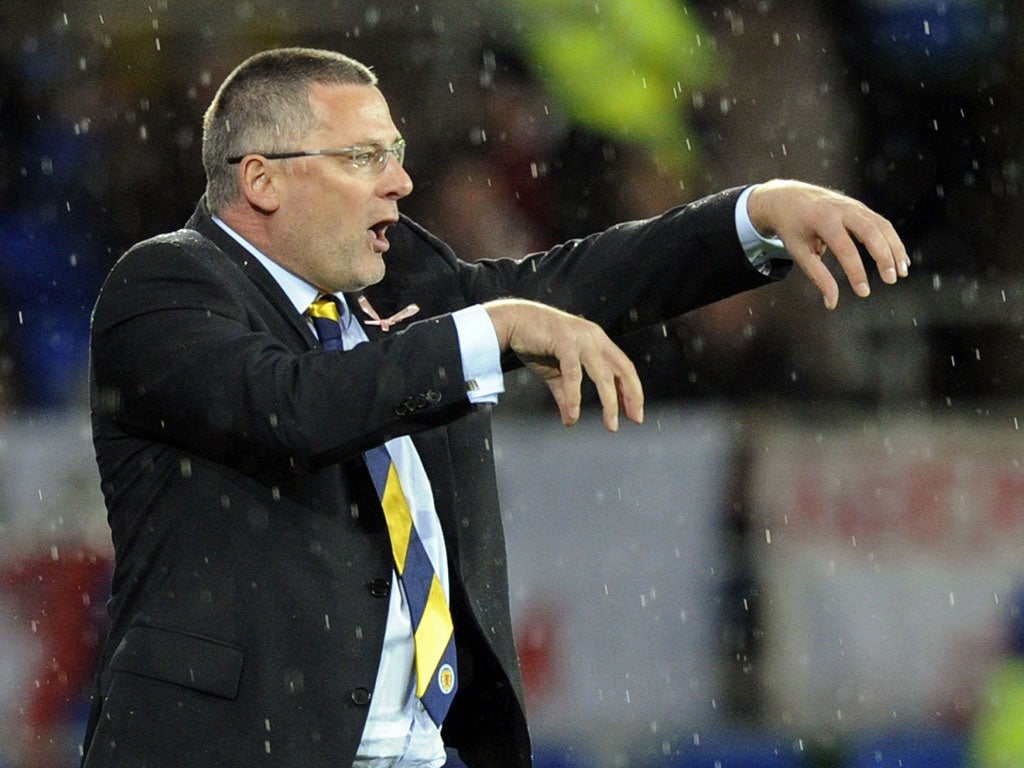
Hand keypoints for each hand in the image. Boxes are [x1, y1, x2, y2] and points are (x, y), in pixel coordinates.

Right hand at [483, 299, 643, 430]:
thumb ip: (567, 394)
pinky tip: (574, 412)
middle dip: (631, 396)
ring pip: (603, 374)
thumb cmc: (536, 342)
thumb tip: (571, 420)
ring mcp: (581, 338)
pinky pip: (574, 374)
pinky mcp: (564, 341)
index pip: (623, 367)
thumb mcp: (557, 373)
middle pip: (623, 369)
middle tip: (634, 419)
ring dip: (609, 401)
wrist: (512, 322)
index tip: (635, 413)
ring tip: (611, 423)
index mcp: (597, 341)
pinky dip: (575, 396)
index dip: (631, 390)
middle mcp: (594, 337)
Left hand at [747, 179, 909, 309]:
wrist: (787, 197)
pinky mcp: (860, 207)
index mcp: (823, 220)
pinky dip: (892, 241)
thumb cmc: (793, 228)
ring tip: (901, 272)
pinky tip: (899, 259)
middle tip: (891, 280)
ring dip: (895, 248)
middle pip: (871, 232)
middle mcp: (842, 209)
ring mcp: (854, 205)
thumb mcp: (799, 252)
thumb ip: (817, 276)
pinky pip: (881, 223)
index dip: (856, 271)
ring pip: (882, 226)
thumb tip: (832, 303)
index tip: (863, 292)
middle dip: (884, 256)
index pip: (845, 248)